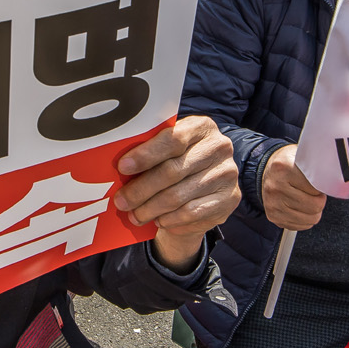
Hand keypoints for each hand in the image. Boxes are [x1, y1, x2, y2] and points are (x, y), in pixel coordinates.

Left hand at [114, 115, 238, 266]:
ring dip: (151, 209)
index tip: (123, 167)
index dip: (146, 154)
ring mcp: (227, 174)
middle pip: (173, 170)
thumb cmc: (178, 164)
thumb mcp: (167, 152)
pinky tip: (157, 221)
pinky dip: (170, 219)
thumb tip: (118, 169)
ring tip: (134, 215)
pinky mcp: (230, 199)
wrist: (206, 190)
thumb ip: (150, 153)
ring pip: (179, 196)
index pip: (173, 138)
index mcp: (202, 126)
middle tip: (121, 200)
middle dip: (141, 188)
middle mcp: (219, 146)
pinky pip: (192, 213)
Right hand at [261, 144, 324, 231]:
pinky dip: (305, 219)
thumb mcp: (301, 156)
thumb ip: (317, 164)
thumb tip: (337, 172)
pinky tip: (301, 208)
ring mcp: (273, 203)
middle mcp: (275, 186)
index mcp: (284, 167)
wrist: (267, 171)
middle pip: (314, 205)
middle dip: (320, 201)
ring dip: (315, 212)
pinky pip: (300, 226)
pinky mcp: (273, 216)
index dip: (323, 186)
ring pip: (310, 219)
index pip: (316, 186)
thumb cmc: (289, 164)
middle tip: (316, 194)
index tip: (320, 183)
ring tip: (309, 200)